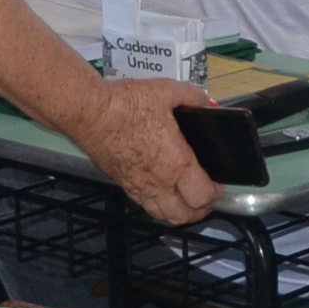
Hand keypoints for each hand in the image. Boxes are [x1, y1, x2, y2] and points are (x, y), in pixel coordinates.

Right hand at [74, 77, 218, 226]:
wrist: (90, 113)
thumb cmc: (127, 104)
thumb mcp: (168, 91)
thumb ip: (193, 98)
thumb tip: (206, 105)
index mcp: (176, 163)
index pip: (203, 195)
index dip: (216, 191)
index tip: (217, 180)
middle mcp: (159, 182)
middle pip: (185, 215)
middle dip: (200, 209)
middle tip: (205, 194)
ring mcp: (138, 187)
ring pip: (164, 216)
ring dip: (179, 211)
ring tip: (185, 198)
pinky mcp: (123, 183)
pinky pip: (145, 205)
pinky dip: (158, 204)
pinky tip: (160, 189)